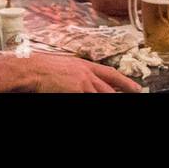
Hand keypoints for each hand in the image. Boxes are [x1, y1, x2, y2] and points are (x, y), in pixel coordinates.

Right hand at [14, 52, 139, 92]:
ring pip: (102, 95)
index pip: (111, 73)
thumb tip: (88, 81)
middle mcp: (87, 73)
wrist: (32, 69)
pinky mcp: (77, 91)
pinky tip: (94, 102)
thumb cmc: (44, 68)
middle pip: (109, 87)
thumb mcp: (66, 66)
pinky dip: (94, 100)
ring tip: (119, 102)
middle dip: (123, 92)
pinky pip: (88, 99)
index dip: (125, 81)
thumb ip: (79, 73)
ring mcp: (82, 83)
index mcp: (85, 65)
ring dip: (109, 97)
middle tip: (135, 95)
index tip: (136, 87)